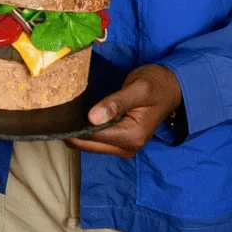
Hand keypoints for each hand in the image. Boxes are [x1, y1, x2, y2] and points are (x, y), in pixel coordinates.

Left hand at [66, 65, 182, 157]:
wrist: (171, 87)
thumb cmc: (156, 84)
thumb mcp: (138, 88)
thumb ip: (116, 102)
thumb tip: (92, 118)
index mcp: (132, 136)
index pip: (93, 136)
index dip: (74, 125)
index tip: (59, 111)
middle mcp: (127, 148)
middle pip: (87, 145)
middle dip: (72, 130)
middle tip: (60, 109)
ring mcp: (123, 148)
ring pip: (88, 145)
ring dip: (78, 131)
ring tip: (69, 111)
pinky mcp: (120, 143)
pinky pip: (95, 141)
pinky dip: (85, 131)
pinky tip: (79, 116)